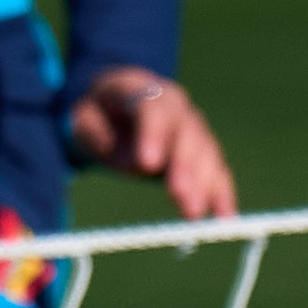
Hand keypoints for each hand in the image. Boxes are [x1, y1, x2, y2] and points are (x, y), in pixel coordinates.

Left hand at [71, 66, 237, 221]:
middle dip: (185, 167)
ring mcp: (195, 128)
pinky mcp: (204, 151)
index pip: (153, 110)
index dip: (154, 136)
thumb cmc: (98, 113)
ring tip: (194, 214)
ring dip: (204, 184)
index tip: (148, 164)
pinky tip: (224, 217)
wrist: (118, 102)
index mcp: (143, 90)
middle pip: (187, 134)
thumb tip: (137, 164)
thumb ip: (100, 134)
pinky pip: (218, 171)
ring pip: (207, 153)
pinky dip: (222, 194)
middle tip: (179, 196)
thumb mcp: (82, 117)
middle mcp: (177, 107)